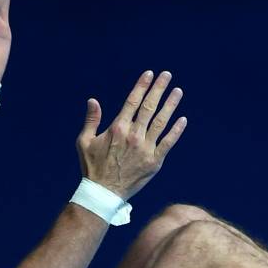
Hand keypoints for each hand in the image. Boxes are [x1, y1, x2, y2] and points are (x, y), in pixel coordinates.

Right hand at [76, 71, 186, 199]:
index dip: (142, 86)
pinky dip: (176, 131)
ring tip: (178, 91)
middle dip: (159, 89)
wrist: (104, 192)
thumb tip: (93, 100)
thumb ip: (91, 120)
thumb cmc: (92, 166)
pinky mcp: (154, 162)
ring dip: (170, 105)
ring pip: (161, 122)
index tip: (150, 74)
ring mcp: (145, 148)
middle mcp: (133, 135)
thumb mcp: (84, 141)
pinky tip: (183, 119)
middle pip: (149, 107)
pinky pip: (168, 143)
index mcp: (117, 128)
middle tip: (167, 75)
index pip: (132, 102)